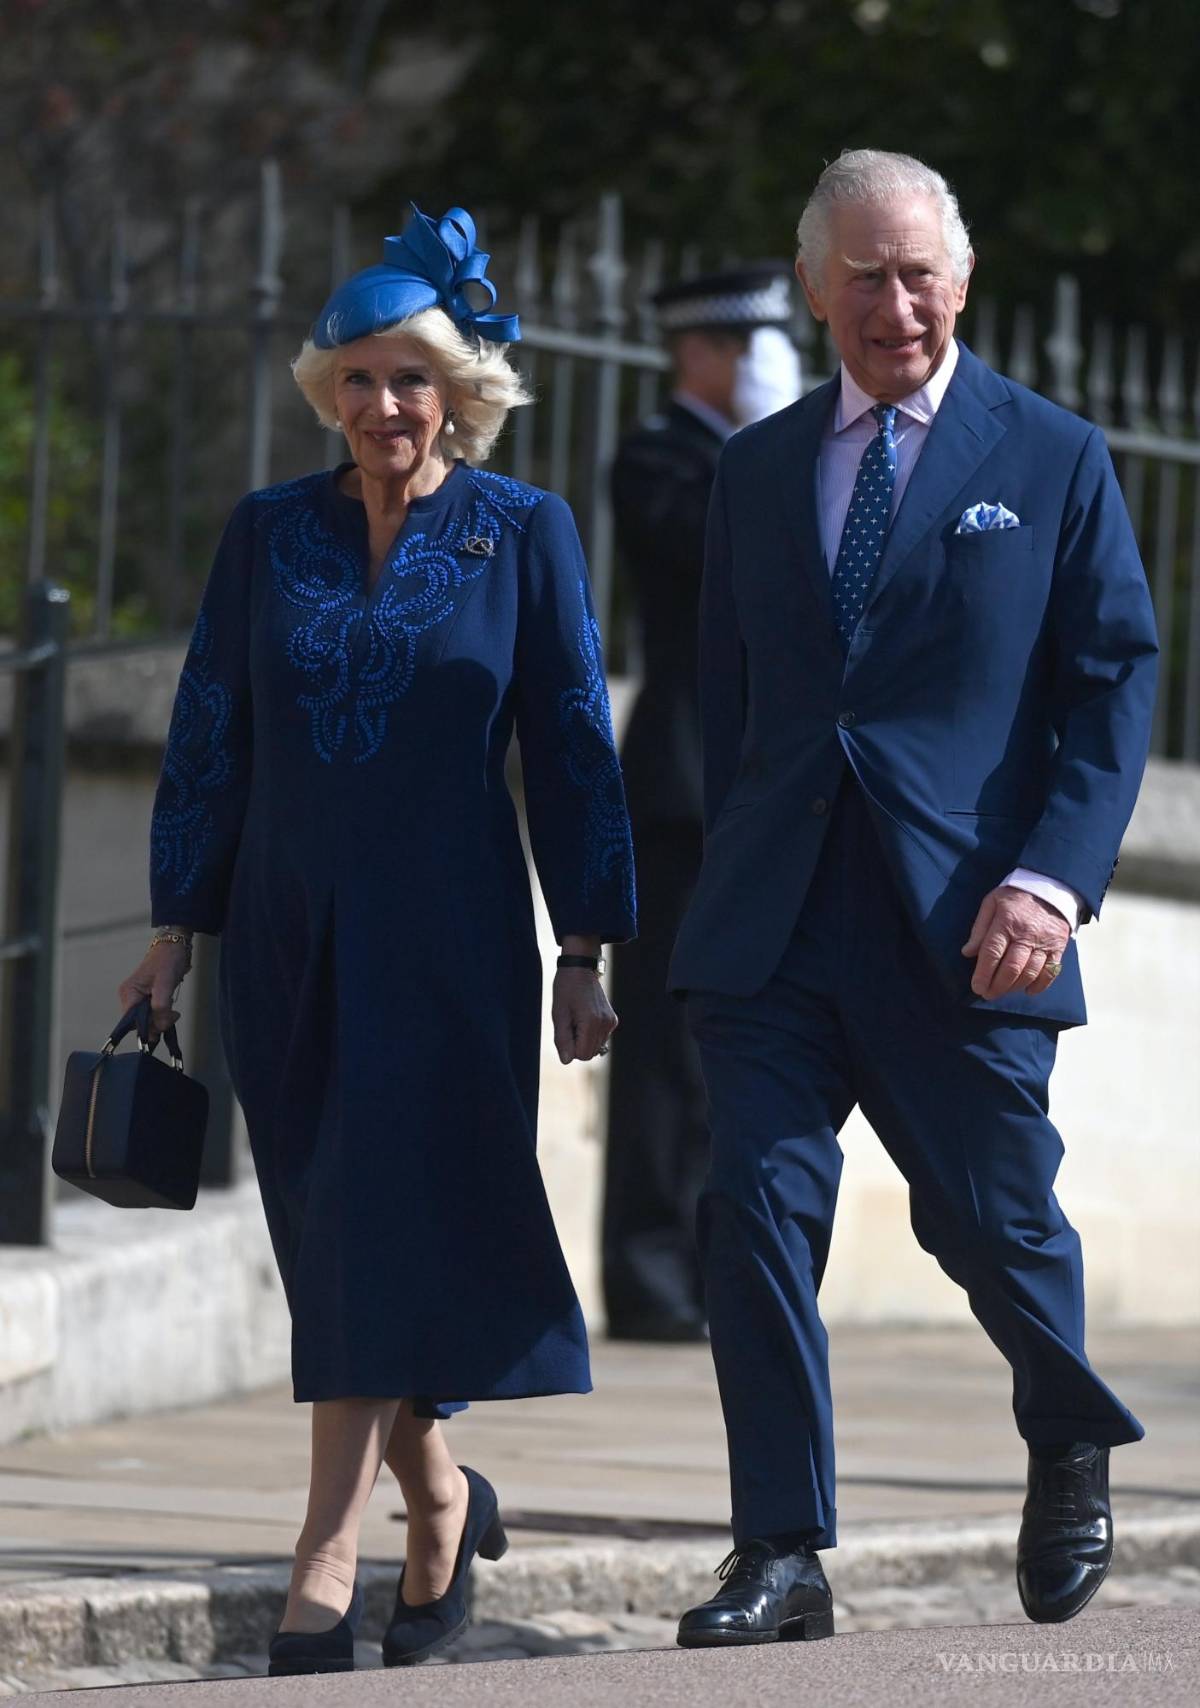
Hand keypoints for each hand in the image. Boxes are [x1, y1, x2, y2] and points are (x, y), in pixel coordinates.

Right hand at [117, 941, 191, 1038]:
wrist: (175, 947)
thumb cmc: (167, 959)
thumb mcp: (165, 983)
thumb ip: (161, 1006)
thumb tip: (159, 1026)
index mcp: (128, 993)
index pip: (131, 1021)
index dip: (147, 1025)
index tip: (162, 1022)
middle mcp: (130, 997)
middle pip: (140, 1023)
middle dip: (157, 1022)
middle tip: (172, 1014)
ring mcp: (139, 999)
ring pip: (148, 1020)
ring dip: (162, 1019)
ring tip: (172, 1010)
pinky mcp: (148, 999)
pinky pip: (153, 1014)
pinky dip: (163, 1015)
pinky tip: (170, 1010)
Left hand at [551, 968, 617, 1063]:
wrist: (579, 969)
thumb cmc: (565, 990)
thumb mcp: (558, 1014)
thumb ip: (562, 1040)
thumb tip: (566, 1061)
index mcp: (592, 1022)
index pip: (581, 1055)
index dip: (570, 1047)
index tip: (566, 1029)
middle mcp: (605, 1024)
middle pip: (589, 1054)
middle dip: (577, 1044)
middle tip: (570, 1024)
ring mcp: (611, 1022)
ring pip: (595, 1047)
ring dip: (583, 1039)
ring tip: (577, 1019)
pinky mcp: (612, 1020)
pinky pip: (600, 1038)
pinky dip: (591, 1033)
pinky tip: (585, 1017)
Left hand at [961, 886, 1069, 1000]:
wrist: (1050, 886)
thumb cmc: (1016, 895)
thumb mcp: (991, 903)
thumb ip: (979, 928)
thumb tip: (968, 952)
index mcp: (1007, 922)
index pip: (992, 953)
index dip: (983, 973)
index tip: (976, 987)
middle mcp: (1026, 934)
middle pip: (1011, 967)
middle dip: (997, 986)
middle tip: (987, 994)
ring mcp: (1044, 942)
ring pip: (1030, 973)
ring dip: (1014, 987)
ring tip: (1002, 991)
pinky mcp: (1058, 947)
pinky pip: (1050, 972)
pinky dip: (1039, 985)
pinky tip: (1027, 990)